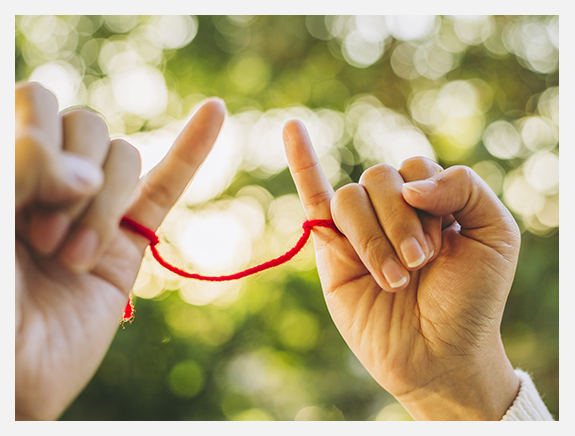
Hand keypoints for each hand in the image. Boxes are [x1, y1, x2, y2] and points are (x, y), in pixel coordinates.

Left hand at [15, 83, 225, 419]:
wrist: (10, 380)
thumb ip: (25, 165)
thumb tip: (89, 170)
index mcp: (9, 167)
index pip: (37, 102)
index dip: (42, 134)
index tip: (27, 194)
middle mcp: (49, 180)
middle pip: (87, 126)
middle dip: (72, 179)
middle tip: (41, 237)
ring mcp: (92, 209)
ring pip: (124, 157)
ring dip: (103, 207)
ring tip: (70, 258)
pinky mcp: (127, 244)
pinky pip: (167, 188)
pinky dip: (193, 149)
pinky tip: (215, 112)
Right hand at [283, 120, 520, 419]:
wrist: (439, 354)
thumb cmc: (470, 300)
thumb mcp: (494, 235)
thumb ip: (464, 188)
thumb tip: (406, 184)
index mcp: (428, 199)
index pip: (415, 168)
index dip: (428, 201)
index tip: (446, 248)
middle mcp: (391, 208)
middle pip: (379, 178)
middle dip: (401, 223)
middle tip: (421, 265)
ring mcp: (359, 228)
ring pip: (350, 198)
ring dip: (373, 239)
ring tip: (395, 280)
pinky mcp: (330, 250)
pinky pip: (312, 197)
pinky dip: (302, 162)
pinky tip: (293, 128)